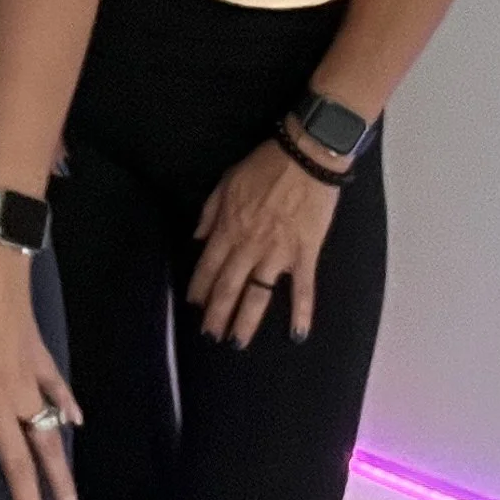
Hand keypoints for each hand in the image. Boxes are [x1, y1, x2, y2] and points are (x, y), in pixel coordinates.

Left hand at [189, 138, 342, 345]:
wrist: (305, 157)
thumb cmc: (265, 165)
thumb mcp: (226, 182)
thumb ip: (210, 213)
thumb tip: (197, 238)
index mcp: (229, 227)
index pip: (208, 265)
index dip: (200, 288)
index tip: (194, 307)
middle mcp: (249, 245)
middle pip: (228, 286)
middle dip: (217, 314)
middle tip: (210, 336)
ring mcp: (278, 252)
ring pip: (258, 294)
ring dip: (246, 320)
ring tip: (237, 342)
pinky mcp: (304, 253)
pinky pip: (303, 287)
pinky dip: (301, 312)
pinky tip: (298, 334)